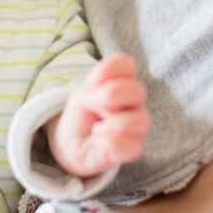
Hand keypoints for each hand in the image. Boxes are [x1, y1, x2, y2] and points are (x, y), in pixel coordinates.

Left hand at [47, 55, 149, 177]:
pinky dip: (108, 143)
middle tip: (96, 108)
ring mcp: (139, 126)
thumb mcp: (80, 97)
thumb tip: (113, 106)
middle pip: (137, 90)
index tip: (92, 85)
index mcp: (123, 82)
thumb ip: (95, 92)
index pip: (126, 64)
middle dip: (109, 97)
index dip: (105, 72)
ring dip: (111, 124)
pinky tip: (100, 142)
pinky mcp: (135, 148)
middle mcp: (136, 102)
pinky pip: (130, 145)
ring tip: (98, 129)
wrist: (72, 145)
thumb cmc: (82, 115)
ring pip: (140, 119)